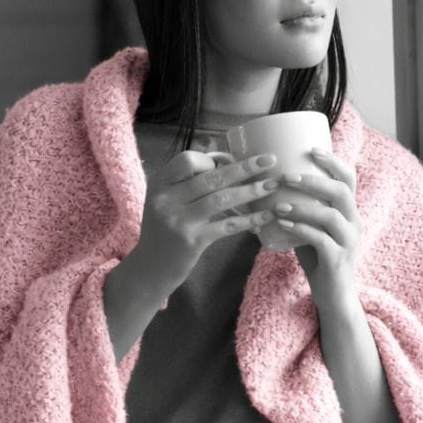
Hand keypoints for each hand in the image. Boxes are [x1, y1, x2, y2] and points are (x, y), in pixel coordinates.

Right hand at [129, 149, 280, 295]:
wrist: (149, 269)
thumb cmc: (164, 231)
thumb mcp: (166, 201)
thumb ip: (187, 181)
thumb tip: (218, 154)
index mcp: (160, 185)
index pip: (187, 160)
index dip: (212, 159)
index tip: (230, 162)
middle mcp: (166, 200)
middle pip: (211, 177)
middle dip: (244, 167)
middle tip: (270, 160)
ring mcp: (179, 221)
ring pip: (221, 199)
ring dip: (251, 191)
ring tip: (273, 186)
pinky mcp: (192, 241)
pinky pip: (226, 226)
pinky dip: (249, 220)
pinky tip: (266, 216)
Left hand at [254, 148, 360, 304]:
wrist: (333, 294)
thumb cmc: (317, 256)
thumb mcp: (310, 227)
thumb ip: (298, 208)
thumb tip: (263, 185)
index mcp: (348, 210)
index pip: (348, 179)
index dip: (332, 162)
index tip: (310, 150)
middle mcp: (353, 222)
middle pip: (341, 192)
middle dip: (313, 180)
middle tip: (286, 177)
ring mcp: (348, 241)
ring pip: (330, 215)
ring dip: (302, 206)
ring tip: (278, 203)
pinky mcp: (337, 260)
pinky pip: (321, 240)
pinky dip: (300, 229)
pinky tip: (282, 224)